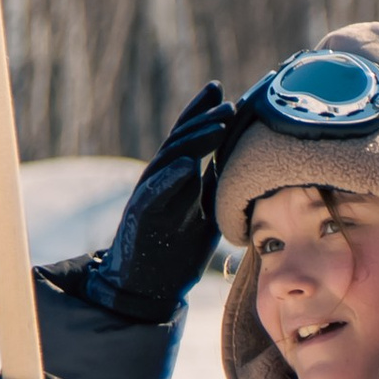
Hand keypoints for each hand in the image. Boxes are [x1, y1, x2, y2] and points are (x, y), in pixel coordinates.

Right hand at [49, 80, 232, 324]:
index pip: (191, 136)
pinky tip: (186, 166)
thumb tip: (237, 162)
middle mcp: (161, 179)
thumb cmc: (178, 249)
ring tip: (217, 126)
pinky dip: (169, 179)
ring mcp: (149, 195)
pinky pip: (154, 194)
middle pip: (182, 140)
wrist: (149, 286)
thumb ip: (216, 186)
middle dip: (206, 119)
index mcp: (177, 175)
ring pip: (170, 159)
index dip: (205, 113)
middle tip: (231, 105)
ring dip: (194, 141)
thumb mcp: (207, 212)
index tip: (226, 93)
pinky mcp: (140, 216)